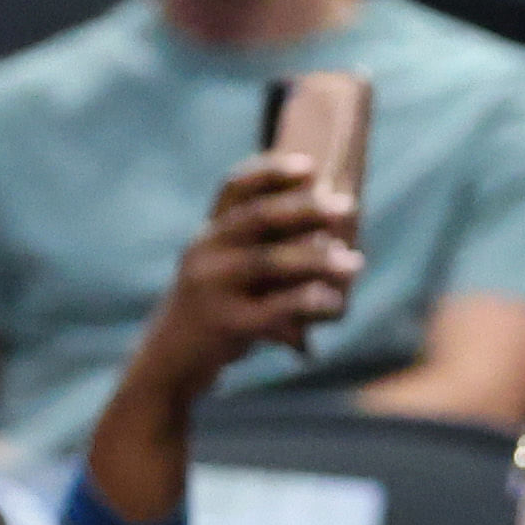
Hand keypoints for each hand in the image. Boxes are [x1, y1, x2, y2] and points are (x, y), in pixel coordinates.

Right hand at [143, 151, 362, 381]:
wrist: (170, 359)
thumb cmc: (213, 311)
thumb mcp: (226, 272)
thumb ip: (262, 251)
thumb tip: (326, 233)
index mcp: (209, 234)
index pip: (235, 188)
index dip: (270, 172)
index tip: (311, 166)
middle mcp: (205, 251)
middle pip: (255, 218)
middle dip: (303, 209)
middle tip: (346, 206)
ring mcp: (211, 286)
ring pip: (267, 262)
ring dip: (315, 259)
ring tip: (355, 262)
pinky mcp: (224, 324)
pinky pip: (272, 309)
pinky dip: (306, 303)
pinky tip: (334, 303)